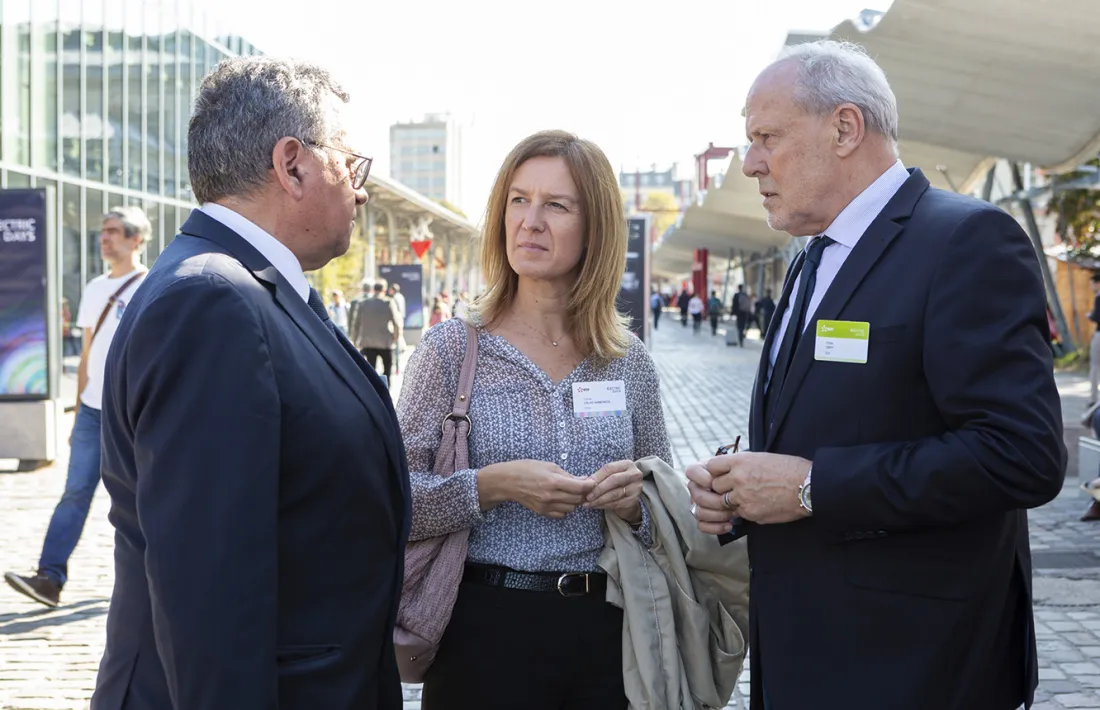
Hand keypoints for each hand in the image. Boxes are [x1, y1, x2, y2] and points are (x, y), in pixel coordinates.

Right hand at [478, 460, 596, 519]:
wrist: (508, 481)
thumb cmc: (527, 468)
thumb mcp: (549, 466)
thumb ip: (567, 475)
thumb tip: (584, 480)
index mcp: (553, 482)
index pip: (579, 488)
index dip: (589, 485)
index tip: (593, 482)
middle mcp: (551, 496)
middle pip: (577, 499)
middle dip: (584, 493)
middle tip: (584, 486)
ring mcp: (546, 506)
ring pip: (571, 508)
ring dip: (575, 501)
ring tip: (572, 492)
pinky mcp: (542, 512)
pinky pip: (561, 514)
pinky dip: (566, 508)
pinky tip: (562, 500)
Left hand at [583, 460, 642, 524]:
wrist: (629, 496)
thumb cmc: (616, 483)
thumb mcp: (610, 475)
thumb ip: (600, 477)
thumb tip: (586, 482)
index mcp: (627, 464)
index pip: (610, 468)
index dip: (597, 476)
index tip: (586, 484)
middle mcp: (634, 474)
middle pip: (613, 480)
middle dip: (598, 489)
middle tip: (587, 496)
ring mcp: (636, 488)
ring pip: (614, 494)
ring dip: (599, 499)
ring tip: (588, 503)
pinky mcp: (634, 500)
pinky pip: (616, 503)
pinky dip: (604, 505)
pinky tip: (595, 506)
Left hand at [688, 452, 810, 528]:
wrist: (808, 487)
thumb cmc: (790, 469)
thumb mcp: (762, 458)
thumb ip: (742, 465)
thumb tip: (729, 471)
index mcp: (741, 461)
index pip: (712, 466)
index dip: (716, 471)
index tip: (722, 474)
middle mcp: (738, 478)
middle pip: (715, 486)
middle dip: (723, 488)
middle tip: (734, 489)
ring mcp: (743, 497)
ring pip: (724, 502)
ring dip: (731, 501)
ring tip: (746, 498)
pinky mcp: (751, 512)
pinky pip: (739, 513)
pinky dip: (745, 511)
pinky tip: (758, 505)